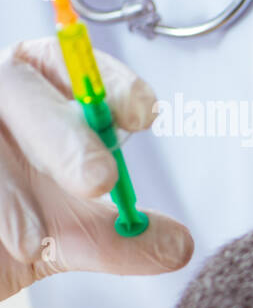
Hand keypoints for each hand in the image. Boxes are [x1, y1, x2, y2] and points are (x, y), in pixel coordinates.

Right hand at [0, 38, 192, 300]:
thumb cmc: (18, 229)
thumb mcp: (75, 239)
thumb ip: (126, 242)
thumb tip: (181, 245)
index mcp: (34, 92)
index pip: (68, 62)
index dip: (106, 80)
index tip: (143, 114)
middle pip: (16, 86)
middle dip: (62, 134)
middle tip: (100, 180)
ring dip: (8, 191)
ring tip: (33, 243)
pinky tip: (11, 242)